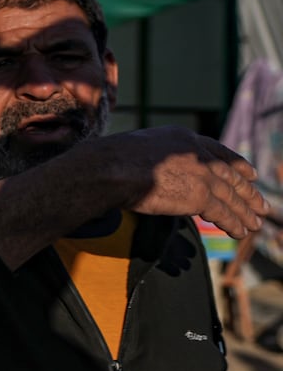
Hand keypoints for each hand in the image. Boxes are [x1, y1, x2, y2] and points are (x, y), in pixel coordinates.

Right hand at [107, 128, 267, 236]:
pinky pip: (222, 212)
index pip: (217, 150)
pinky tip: (240, 232)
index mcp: (182, 138)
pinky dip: (234, 223)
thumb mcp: (136, 151)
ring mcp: (200, 173)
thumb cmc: (109, 161)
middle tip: (261, 204)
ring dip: (245, 212)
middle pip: (230, 174)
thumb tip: (147, 173)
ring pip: (230, 195)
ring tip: (254, 224)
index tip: (250, 173)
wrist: (111, 169)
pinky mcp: (199, 194)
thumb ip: (153, 161)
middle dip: (248, 192)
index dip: (237, 164)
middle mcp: (196, 153)